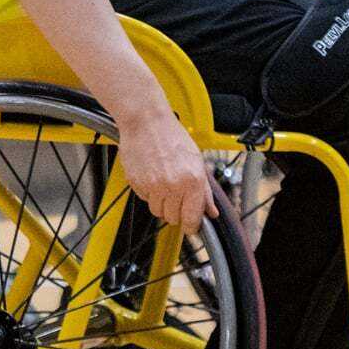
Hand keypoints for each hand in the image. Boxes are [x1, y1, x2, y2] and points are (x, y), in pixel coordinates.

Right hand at [116, 116, 216, 233]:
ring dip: (161, 203)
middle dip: (176, 212)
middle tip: (177, 197)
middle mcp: (172, 186)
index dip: (191, 226)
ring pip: (157, 211)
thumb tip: (211, 211)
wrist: (146, 121)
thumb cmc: (172, 136)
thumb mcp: (197, 161)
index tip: (191, 227)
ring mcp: (153, 185)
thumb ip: (205, 191)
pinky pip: (144, 199)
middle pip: (173, 218)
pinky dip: (148, 193)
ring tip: (163, 184)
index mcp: (192, 181)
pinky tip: (152, 176)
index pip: (191, 219)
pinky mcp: (137, 183)